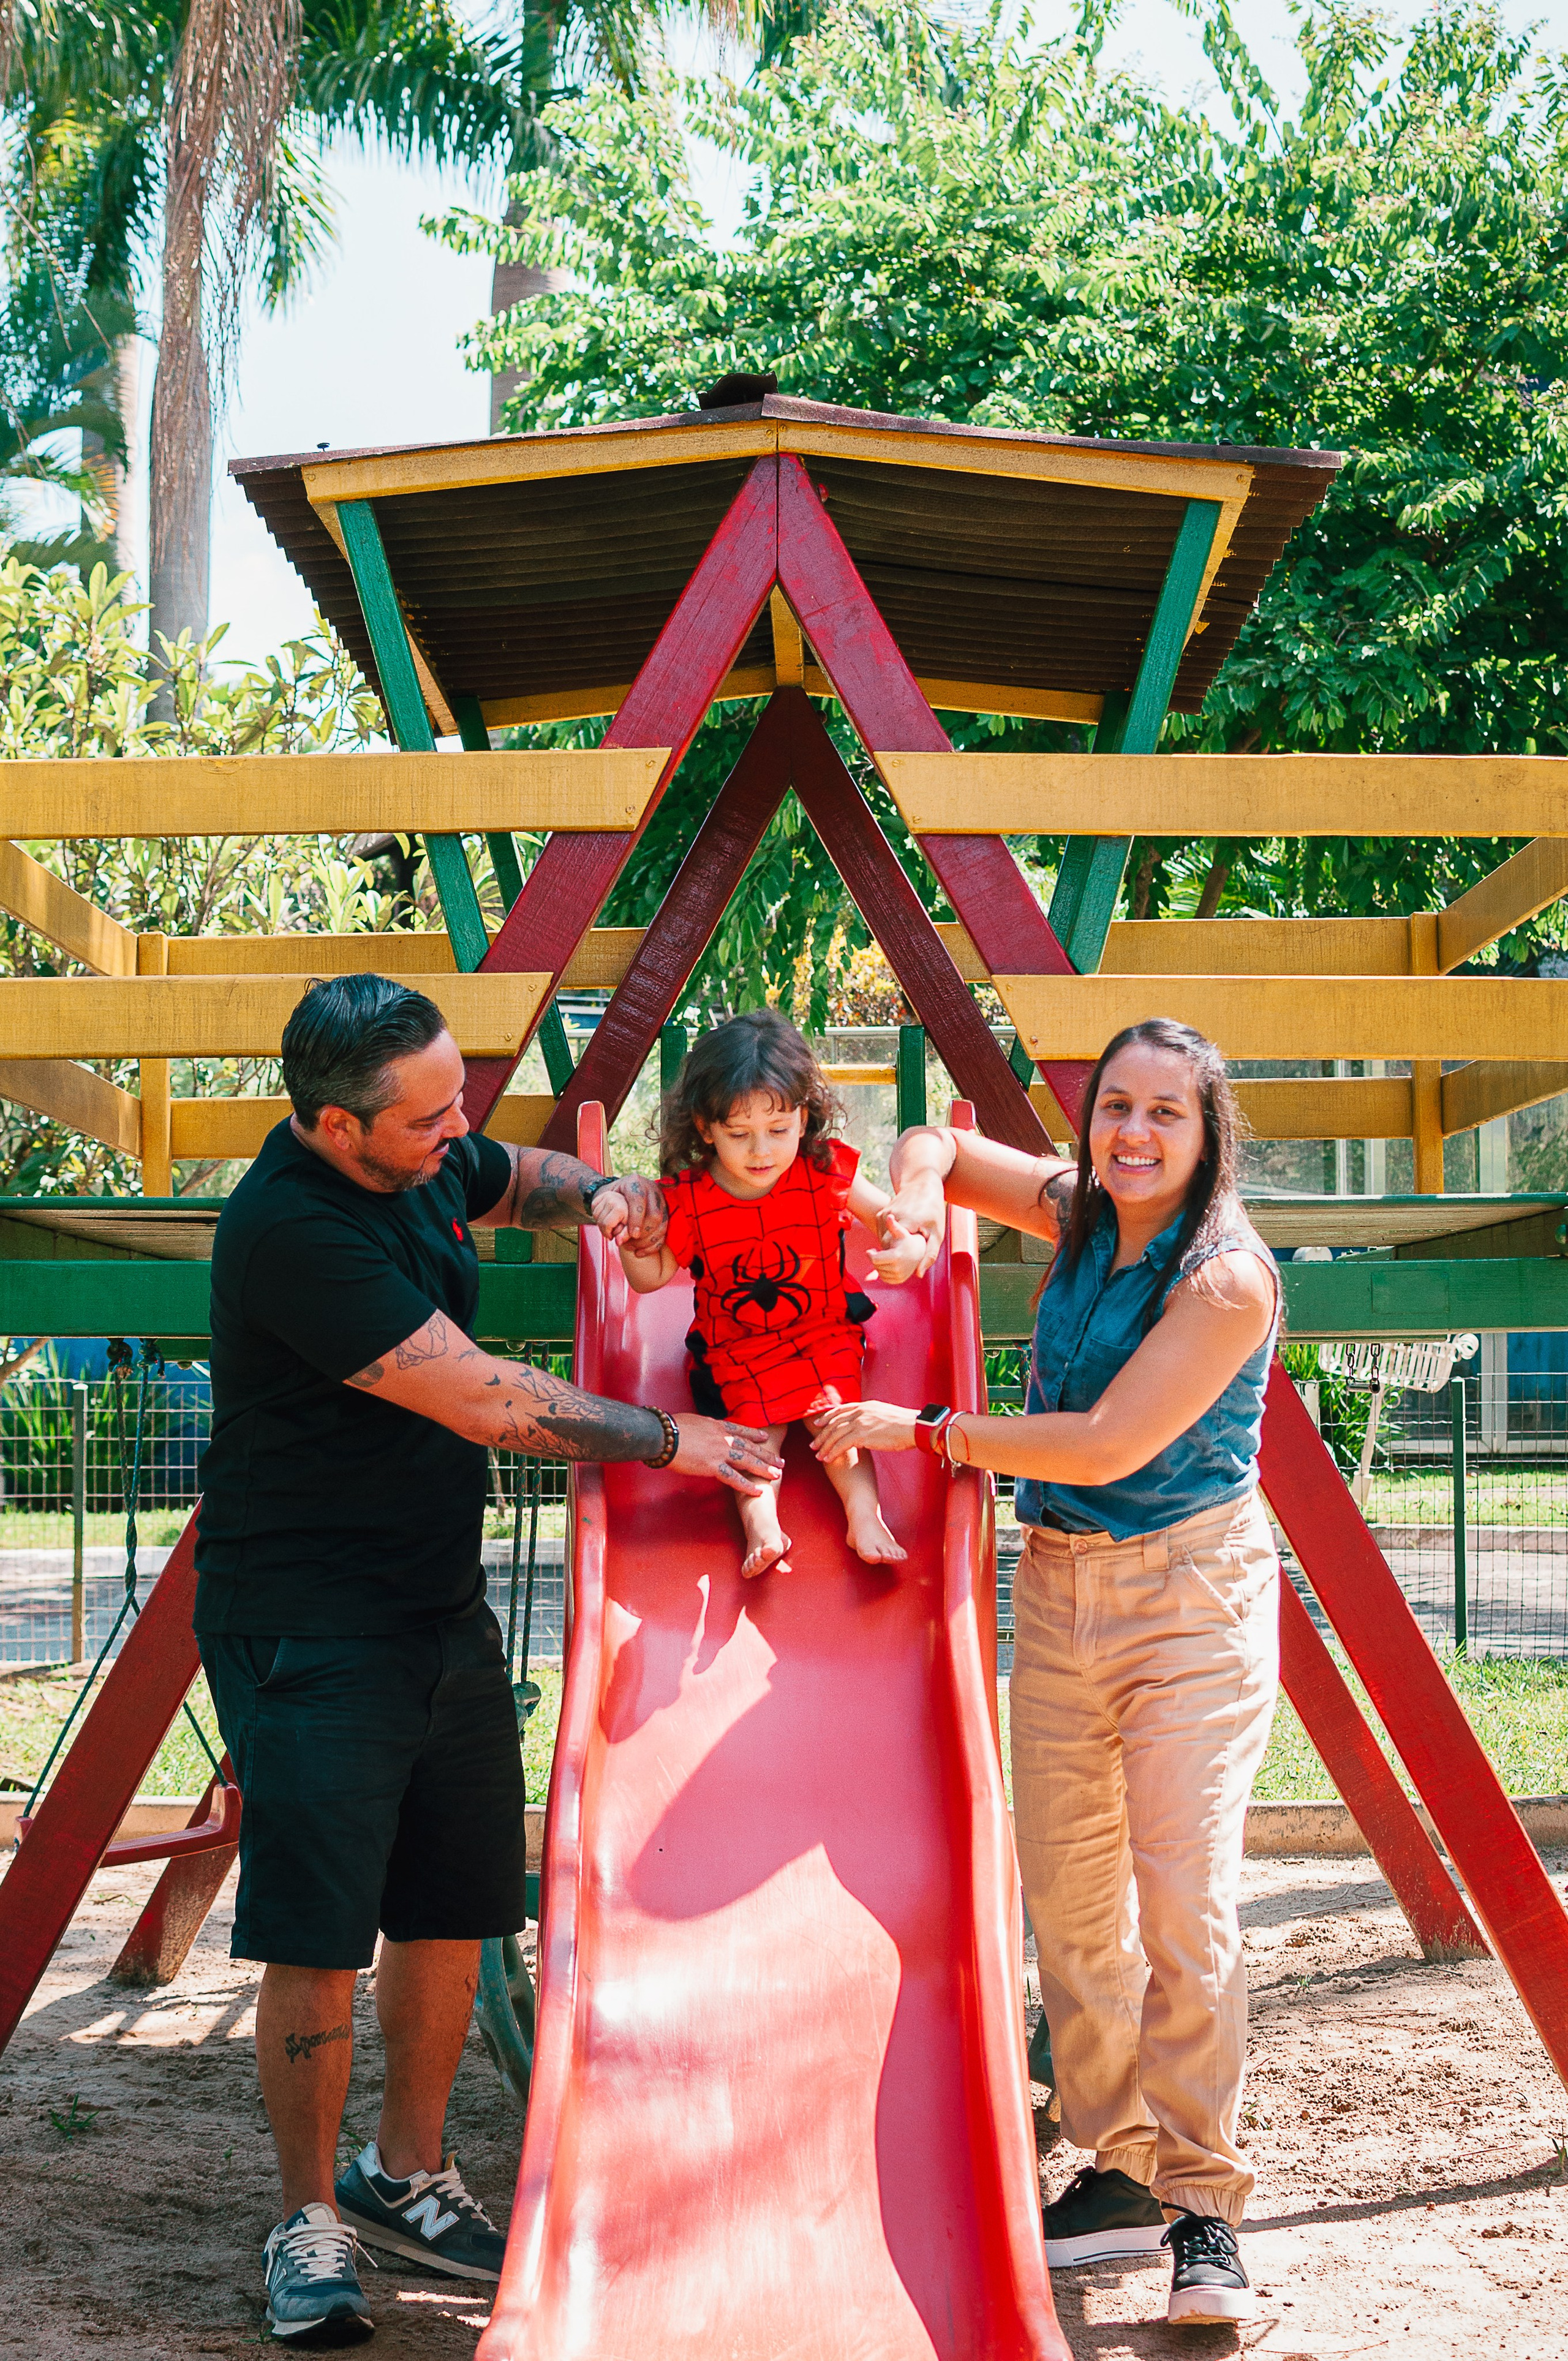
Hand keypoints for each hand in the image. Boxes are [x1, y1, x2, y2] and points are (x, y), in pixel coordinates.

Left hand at [590, 1173, 666, 1250]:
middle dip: (644, 1232)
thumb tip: (618, 1239)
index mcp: (635, 1182)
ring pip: (662, 1224)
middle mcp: (650, 1189)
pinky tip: (640, 1252)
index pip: (638, 1199)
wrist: (619, 1192)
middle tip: (629, 1244)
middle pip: (655, 1214)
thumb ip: (608, 1215)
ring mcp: (660, 1201)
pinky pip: (663, 1231)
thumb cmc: (611, 1197)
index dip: (636, 1218)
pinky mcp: (664, 1213)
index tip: (632, 1234)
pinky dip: (653, 1245)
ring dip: (648, 1241)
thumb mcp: (605, 1199)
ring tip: (632, 1248)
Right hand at [669, 1416, 784, 1495]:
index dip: (754, 1434)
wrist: (663, 1435)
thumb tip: (701, 1430)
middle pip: (749, 1447)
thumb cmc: (671, 1427)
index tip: (764, 1438)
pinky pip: (733, 1478)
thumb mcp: (692, 1421)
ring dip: (764, 1468)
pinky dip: (746, 1485)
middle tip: (780, 1461)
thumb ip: (702, 1427)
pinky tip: (758, 1491)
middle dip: (766, 1454)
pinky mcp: (713, 1466)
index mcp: (717, 1426)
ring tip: (777, 1474)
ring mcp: (719, 1452)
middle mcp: (722, 1438)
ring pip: (747, 1461)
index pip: (740, 1430)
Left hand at [810, 1400, 920, 1464]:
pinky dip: (833, 1452)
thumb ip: (874, 1418)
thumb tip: (871, 1426)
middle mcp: (860, 1412)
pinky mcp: (862, 1434)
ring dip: (825, 1446)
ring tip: (818, 1456)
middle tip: (813, 1445)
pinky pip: (841, 1444)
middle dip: (822, 1435)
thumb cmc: (906, 1425)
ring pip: (835, 1434)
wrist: (914, 1427)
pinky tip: (828, 1460)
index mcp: (866, 1406)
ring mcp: (860, 1422)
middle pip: (834, 1422)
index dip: (828, 1417)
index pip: (841, 1410)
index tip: (819, 1424)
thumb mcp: (886, 1415)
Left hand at [868, 1214, 927, 1284]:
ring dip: (879, 1266)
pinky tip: (887, 1264)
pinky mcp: (899, 1281)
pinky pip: (884, 1278)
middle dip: (875, 1259)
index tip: (870, 1250)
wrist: (919, 1253)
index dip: (870, 1254)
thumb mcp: (901, 1232)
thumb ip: (894, 1226)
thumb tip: (889, 1217)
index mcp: (896, 1257)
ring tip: (883, 1257)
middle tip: (875, 1253)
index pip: (874, 1260)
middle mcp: (898, 1269)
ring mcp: (899, 1276)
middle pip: (876, 1266)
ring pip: (880, 1273)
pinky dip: (883, 1272)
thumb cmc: (907, 1240)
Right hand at [880, 1184, 942, 1277]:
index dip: (900, 1260)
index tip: (906, 1264)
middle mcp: (891, 1217)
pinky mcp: (880, 1214)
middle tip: (909, 1257)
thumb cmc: (933, 1209)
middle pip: (887, 1248)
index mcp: (906, 1222)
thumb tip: (918, 1274)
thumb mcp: (937, 1233)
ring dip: (892, 1247)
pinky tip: (901, 1235)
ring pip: (883, 1242)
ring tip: (907, 1243)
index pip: (895, 1251)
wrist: (921, 1183)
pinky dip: (890, 1238)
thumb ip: (929, 1254)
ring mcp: (883, 1214)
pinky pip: (882, 1234)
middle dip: (895, 1255)